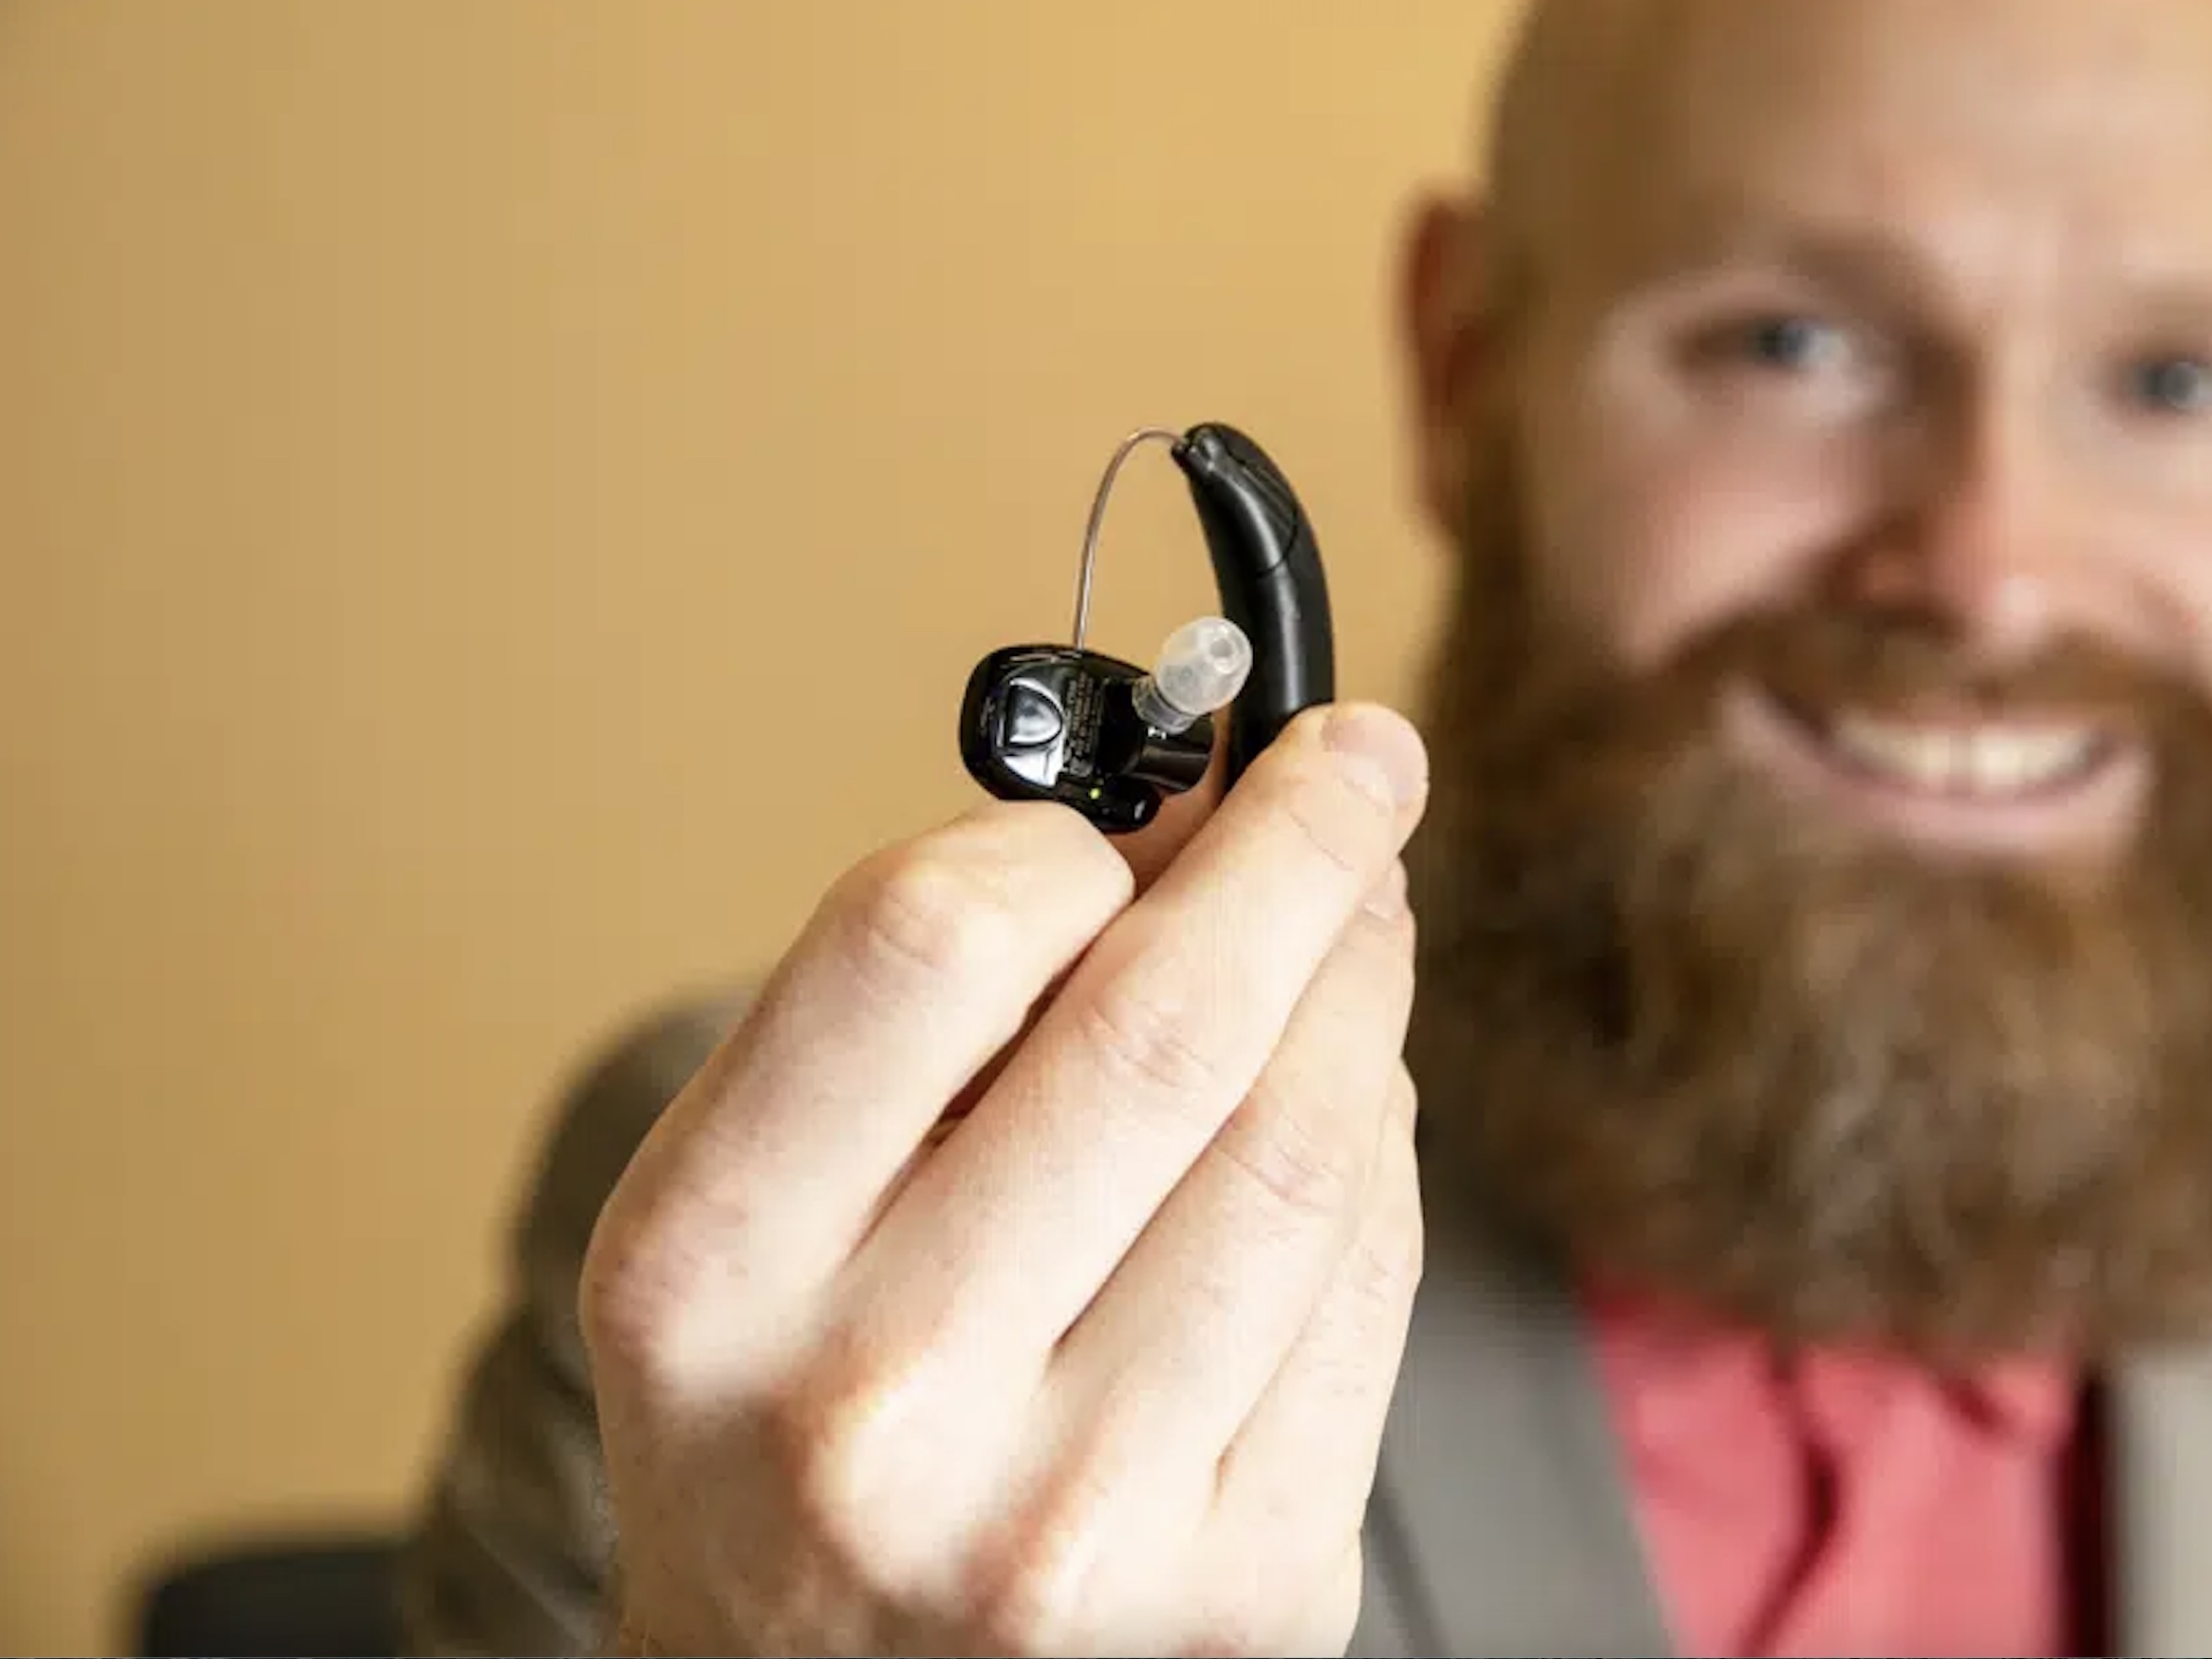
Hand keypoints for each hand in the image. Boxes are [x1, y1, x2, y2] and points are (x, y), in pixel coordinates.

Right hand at [580, 703, 1430, 1656]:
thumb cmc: (784, 1419)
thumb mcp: (745, 1214)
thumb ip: (914, 1024)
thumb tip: (1183, 829)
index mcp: (710, 1274)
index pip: (929, 942)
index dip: (1069, 837)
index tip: (1149, 794)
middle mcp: (882, 1410)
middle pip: (1168, 1028)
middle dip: (1303, 849)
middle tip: (1362, 761)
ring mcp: (1081, 1523)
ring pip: (1308, 1146)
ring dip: (1363, 984)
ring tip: (1360, 918)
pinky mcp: (1252, 1595)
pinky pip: (1371, 1286)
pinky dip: (1376, 1153)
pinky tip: (1343, 1107)